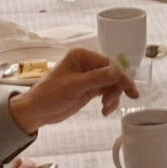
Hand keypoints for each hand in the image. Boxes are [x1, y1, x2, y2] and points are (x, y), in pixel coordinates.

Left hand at [6, 47, 137, 131]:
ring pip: (113, 83)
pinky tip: (105, 110)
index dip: (121, 76)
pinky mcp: (90, 88)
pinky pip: (107, 92)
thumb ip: (97, 78)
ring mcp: (89, 76)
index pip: (109, 63)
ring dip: (113, 96)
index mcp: (81, 56)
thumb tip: (119, 71)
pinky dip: (109, 101)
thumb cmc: (49, 95)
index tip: (130, 90)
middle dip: (116, 88)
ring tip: (106, 108)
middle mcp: (87, 63)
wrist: (37, 112)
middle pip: (114, 73)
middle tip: (112, 103)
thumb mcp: (74, 86)